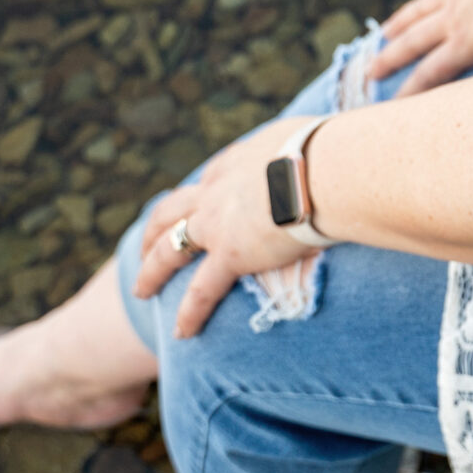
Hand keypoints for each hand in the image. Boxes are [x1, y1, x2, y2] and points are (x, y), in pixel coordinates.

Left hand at [136, 119, 313, 337]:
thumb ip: (303, 151)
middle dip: (156, 229)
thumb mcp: (306, 139)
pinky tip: (180, 332)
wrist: (325, 168)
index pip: (208, 180)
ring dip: (151, 271)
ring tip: (141, 291)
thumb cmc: (331, 151)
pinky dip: (189, 313)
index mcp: (236, 162)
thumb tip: (326, 154)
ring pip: (168, 249)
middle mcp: (216, 189)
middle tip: (146, 246)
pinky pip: (200, 291)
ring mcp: (216, 223)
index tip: (198, 206)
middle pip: (171, 211)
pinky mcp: (229, 254)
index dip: (199, 196)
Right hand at [369, 0, 472, 96]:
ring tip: (384, 33)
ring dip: (401, 23)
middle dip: (390, 58)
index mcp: (466, 39)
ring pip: (422, 9)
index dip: (409, 90)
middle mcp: (454, 14)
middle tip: (368, 72)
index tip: (391, 105)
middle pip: (414, 41)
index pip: (431, 72)